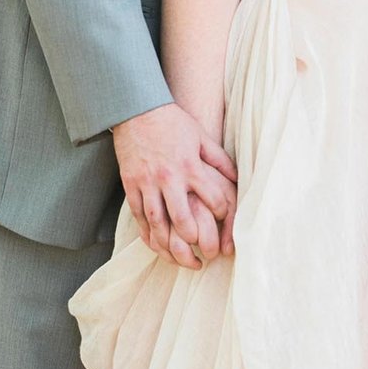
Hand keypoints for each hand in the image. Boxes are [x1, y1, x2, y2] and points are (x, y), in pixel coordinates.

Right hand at [110, 103, 237, 267]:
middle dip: (193, 239)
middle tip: (203, 253)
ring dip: (168, 244)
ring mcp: (146, 183)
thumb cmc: (174, 123)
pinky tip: (156, 244)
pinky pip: (137, 216)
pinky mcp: (129, 185)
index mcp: (190, 166)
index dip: (223, 213)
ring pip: (156, 222)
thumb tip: (237, 179)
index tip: (226, 221)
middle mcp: (168, 178)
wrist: (137, 110)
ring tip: (179, 258)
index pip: (212, 197)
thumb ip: (219, 160)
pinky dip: (147, 233)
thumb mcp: (202, 138)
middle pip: (182, 218)